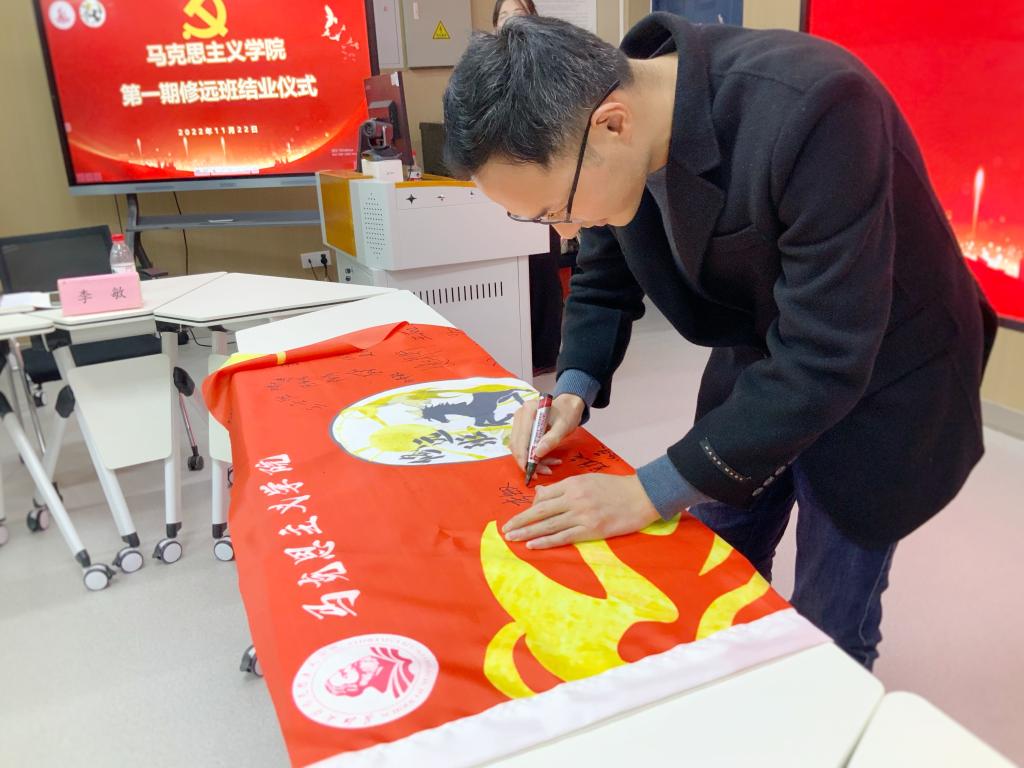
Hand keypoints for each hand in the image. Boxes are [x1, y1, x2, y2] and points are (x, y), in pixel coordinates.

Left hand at [502, 473, 660, 548]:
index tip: (519, 516)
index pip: (544, 496)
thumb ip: (566, 488)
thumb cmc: (616, 488)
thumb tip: (542, 494)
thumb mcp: (589, 480)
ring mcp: (582, 515)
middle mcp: (574, 498)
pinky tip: (533, 545)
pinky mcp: (591, 529)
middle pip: (540, 510)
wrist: (642, 496)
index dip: (529, 507)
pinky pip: (564, 537)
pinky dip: (546, 541)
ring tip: (512, 538)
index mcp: (573, 484)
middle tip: (505, 529)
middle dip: (520, 520)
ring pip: (548, 525)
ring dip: (528, 533)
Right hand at [508, 394, 584, 475]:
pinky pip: (523, 446)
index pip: (521, 438)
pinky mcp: (521, 429)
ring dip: (531, 460)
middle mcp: (520, 415)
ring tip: (548, 467)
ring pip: (519, 447)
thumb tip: (537, 453)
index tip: (530, 471)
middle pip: (517, 444)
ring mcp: (519, 422)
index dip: (524, 456)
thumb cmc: (567, 414)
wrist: (568, 407)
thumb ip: (551, 439)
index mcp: (529, 411)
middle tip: (542, 472)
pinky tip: (545, 460)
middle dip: (527, 461)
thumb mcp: (564, 426)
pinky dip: (532, 456)